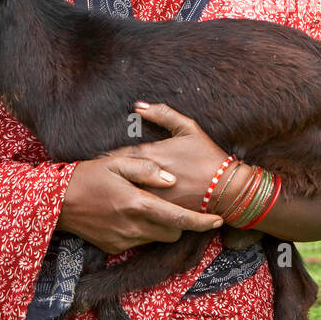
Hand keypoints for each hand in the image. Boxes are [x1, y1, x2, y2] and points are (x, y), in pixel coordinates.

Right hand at [58, 153, 222, 253]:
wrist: (56, 202)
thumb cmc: (88, 176)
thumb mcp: (116, 163)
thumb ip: (146, 169)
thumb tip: (171, 180)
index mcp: (137, 204)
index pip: (179, 218)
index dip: (202, 222)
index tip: (219, 221)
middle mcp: (132, 227)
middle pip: (173, 233)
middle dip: (179, 222)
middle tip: (173, 204)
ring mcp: (122, 240)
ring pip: (157, 239)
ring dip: (160, 226)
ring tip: (148, 206)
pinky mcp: (114, 247)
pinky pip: (139, 242)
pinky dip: (143, 231)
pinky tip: (130, 215)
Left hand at [99, 101, 232, 212]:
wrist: (227, 188)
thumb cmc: (207, 156)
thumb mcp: (189, 129)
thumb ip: (163, 114)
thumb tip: (138, 105)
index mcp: (152, 154)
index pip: (117, 155)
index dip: (106, 157)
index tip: (98, 159)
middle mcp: (147, 176)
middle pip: (116, 177)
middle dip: (106, 176)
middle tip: (94, 177)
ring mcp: (152, 196)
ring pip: (125, 194)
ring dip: (114, 193)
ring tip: (104, 193)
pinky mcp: (159, 214)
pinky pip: (136, 210)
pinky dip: (128, 207)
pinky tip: (121, 208)